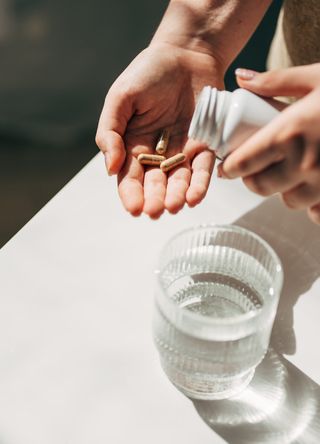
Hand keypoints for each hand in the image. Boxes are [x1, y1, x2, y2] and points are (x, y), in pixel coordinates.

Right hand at [96, 43, 223, 217]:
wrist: (186, 53)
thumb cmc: (148, 73)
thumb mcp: (120, 98)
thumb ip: (110, 132)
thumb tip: (110, 169)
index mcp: (132, 146)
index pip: (130, 178)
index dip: (131, 194)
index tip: (134, 208)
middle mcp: (157, 155)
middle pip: (155, 184)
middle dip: (155, 200)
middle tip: (156, 211)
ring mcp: (182, 152)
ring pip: (179, 181)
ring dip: (177, 196)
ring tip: (175, 206)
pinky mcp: (205, 146)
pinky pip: (203, 168)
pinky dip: (200, 184)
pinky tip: (195, 197)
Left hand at [219, 64, 319, 223]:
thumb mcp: (318, 77)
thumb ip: (276, 81)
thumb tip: (241, 78)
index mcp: (289, 133)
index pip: (243, 163)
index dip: (230, 167)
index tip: (228, 165)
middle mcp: (303, 164)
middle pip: (259, 187)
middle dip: (251, 179)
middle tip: (253, 169)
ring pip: (288, 201)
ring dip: (283, 190)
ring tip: (290, 172)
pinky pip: (317, 213)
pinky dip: (313, 203)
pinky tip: (317, 186)